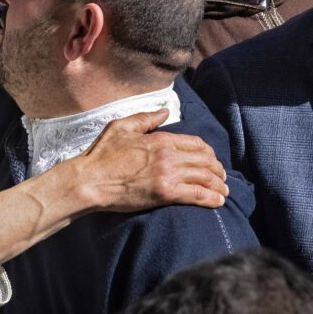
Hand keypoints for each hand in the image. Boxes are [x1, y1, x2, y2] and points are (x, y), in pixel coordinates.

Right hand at [74, 109, 228, 211]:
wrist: (89, 180)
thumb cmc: (101, 154)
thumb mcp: (121, 127)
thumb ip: (146, 118)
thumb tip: (165, 111)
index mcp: (160, 139)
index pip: (196, 144)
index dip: (208, 152)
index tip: (211, 160)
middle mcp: (168, 156)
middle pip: (206, 161)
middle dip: (218, 170)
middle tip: (221, 177)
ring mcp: (168, 175)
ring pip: (206, 178)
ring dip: (219, 185)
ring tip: (223, 191)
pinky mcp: (165, 194)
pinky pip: (197, 196)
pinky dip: (212, 199)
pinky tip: (218, 202)